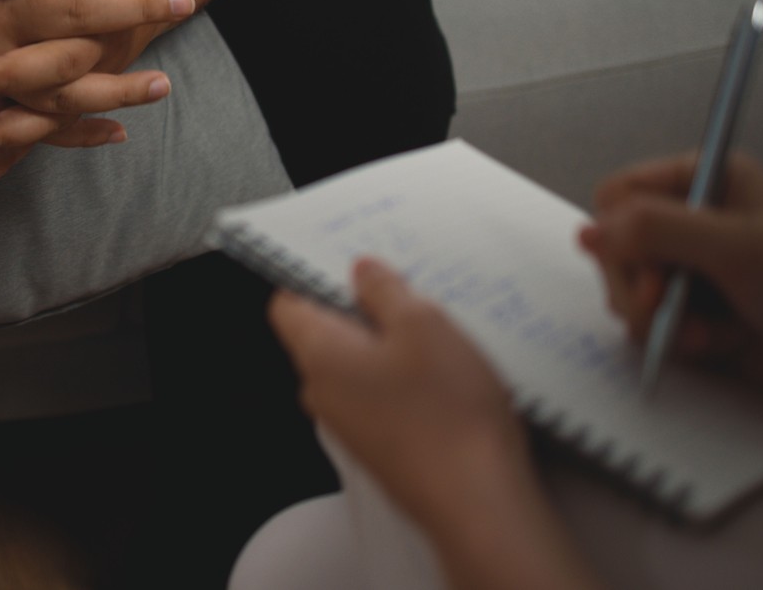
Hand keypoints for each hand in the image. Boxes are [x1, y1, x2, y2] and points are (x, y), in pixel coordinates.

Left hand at [270, 260, 531, 528]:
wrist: (477, 501)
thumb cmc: (446, 412)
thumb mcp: (422, 325)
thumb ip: (384, 290)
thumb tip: (360, 271)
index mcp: (318, 356)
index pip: (286, 304)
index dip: (311, 276)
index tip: (347, 260)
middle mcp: (322, 392)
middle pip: (323, 333)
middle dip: (360, 307)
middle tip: (406, 288)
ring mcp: (349, 425)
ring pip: (356, 365)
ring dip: (387, 343)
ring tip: (434, 329)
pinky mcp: (380, 447)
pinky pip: (379, 396)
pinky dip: (402, 377)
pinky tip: (442, 373)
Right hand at [581, 153, 762, 414]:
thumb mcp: (735, 247)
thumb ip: (657, 231)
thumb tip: (590, 233)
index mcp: (704, 180)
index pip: (618, 195)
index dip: (622, 235)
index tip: (651, 267)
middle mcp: (692, 220)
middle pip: (615, 249)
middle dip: (641, 287)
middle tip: (668, 304)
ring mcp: (692, 269)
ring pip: (626, 293)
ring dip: (661, 320)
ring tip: (705, 331)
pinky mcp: (693, 312)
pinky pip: (649, 327)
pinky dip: (676, 341)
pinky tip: (715, 344)